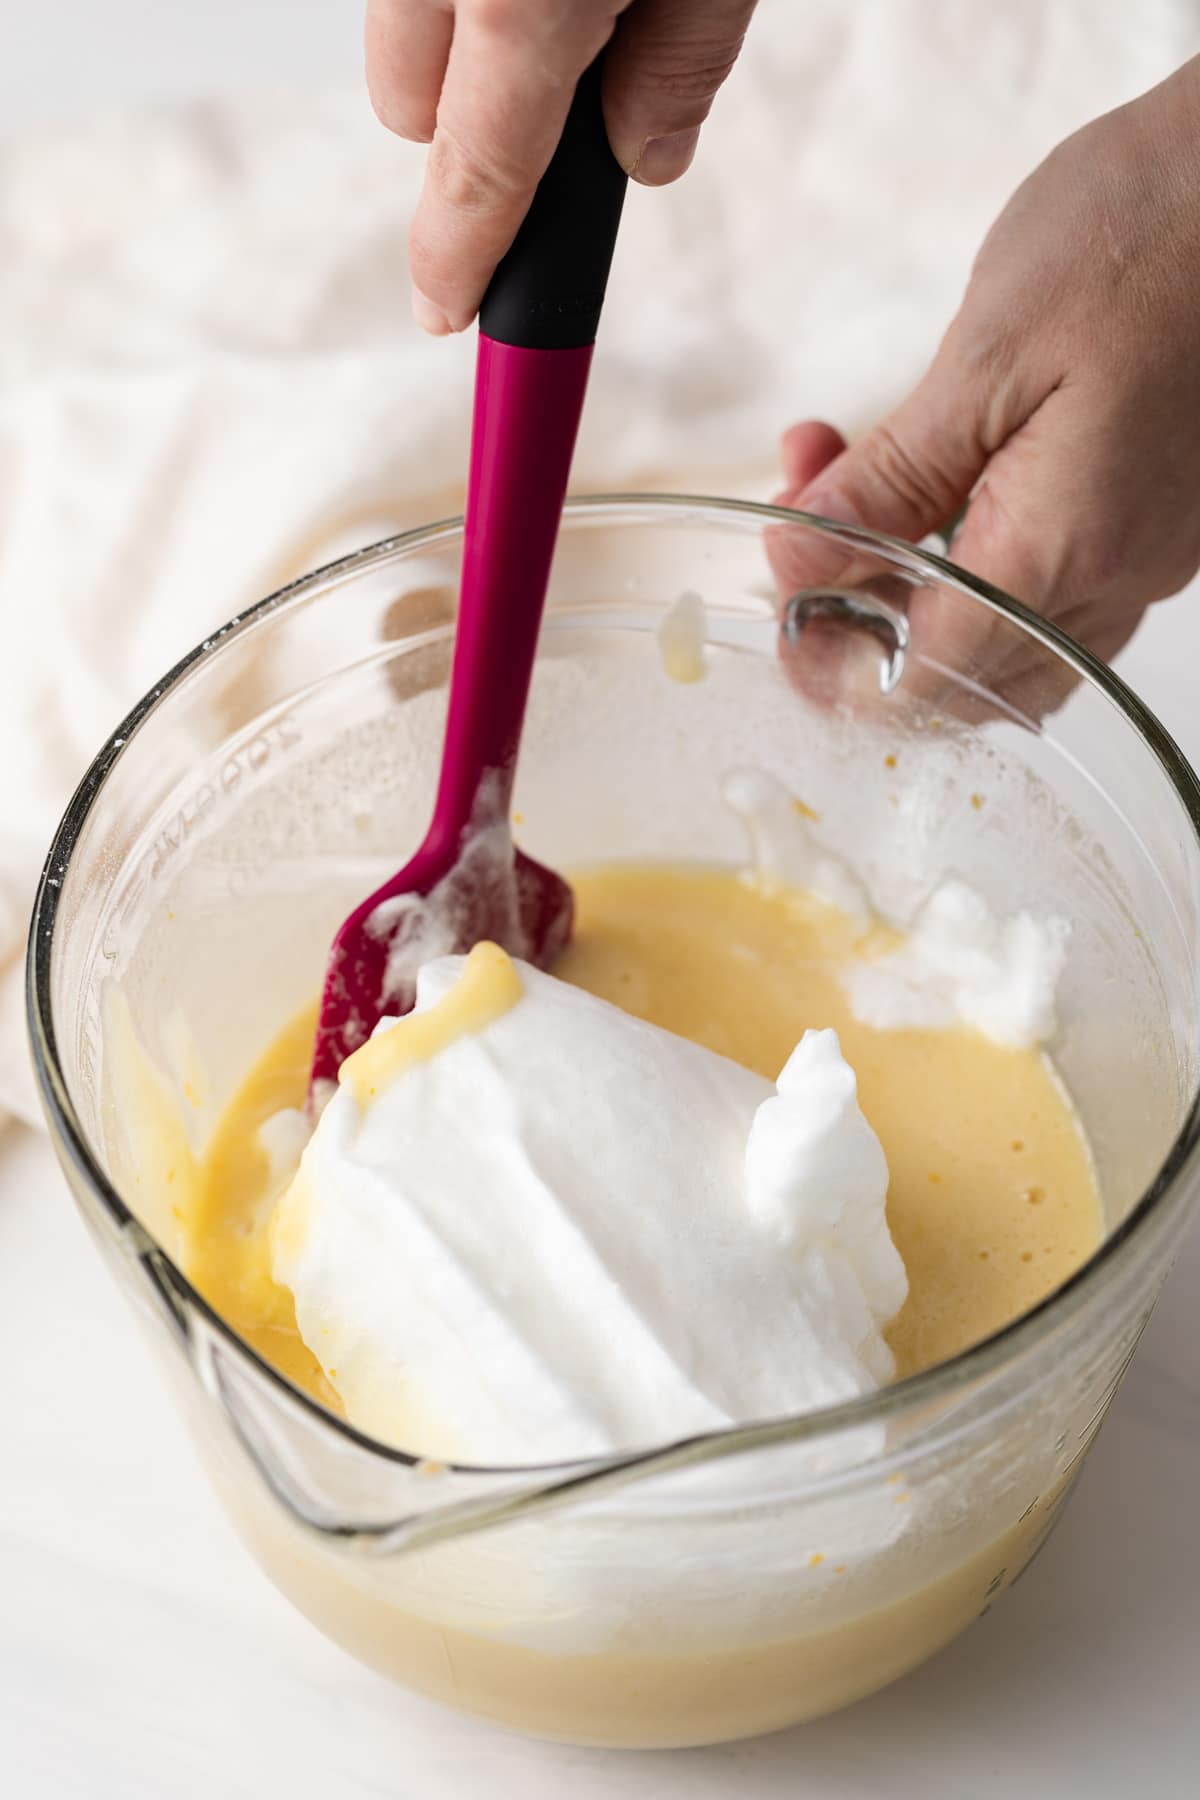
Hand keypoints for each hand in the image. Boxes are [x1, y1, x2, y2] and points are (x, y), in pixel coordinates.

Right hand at [366, 0, 757, 332]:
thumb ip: (681, 61)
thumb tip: (647, 152)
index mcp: (516, 1)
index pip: (477, 180)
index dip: (457, 266)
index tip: (445, 314)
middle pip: (410, 109)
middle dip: (476, 123)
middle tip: (577, 79)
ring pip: (405, 29)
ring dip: (463, 40)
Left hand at [774, 56, 1199, 709]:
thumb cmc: (1143, 234)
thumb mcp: (989, 352)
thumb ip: (891, 478)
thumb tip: (797, 561)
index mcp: (1062, 552)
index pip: (921, 683)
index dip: (832, 664)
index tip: (781, 591)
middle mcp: (1115, 580)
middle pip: (958, 677)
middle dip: (857, 609)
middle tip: (804, 509)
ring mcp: (1146, 557)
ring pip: (1000, 637)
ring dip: (904, 579)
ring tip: (847, 469)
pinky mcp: (1157, 519)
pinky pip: (1047, 585)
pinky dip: (966, 551)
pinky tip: (930, 469)